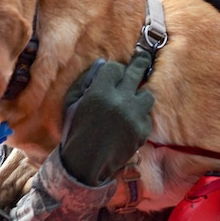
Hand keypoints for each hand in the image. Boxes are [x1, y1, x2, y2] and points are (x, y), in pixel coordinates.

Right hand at [60, 50, 153, 185]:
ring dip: (139, 97)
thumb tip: (103, 63)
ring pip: (147, 94)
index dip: (115, 70)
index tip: (115, 73)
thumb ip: (86, 80)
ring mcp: (134, 116)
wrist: (86, 163)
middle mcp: (120, 101)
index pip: (115, 67)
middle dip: (141, 62)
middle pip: (137, 72)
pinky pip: (146, 116)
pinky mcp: (143, 130)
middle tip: (144, 56)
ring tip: (130, 103)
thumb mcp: (72, 102)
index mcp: (100, 92)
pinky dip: (139, 117)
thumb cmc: (75, 130)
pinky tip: (128, 124)